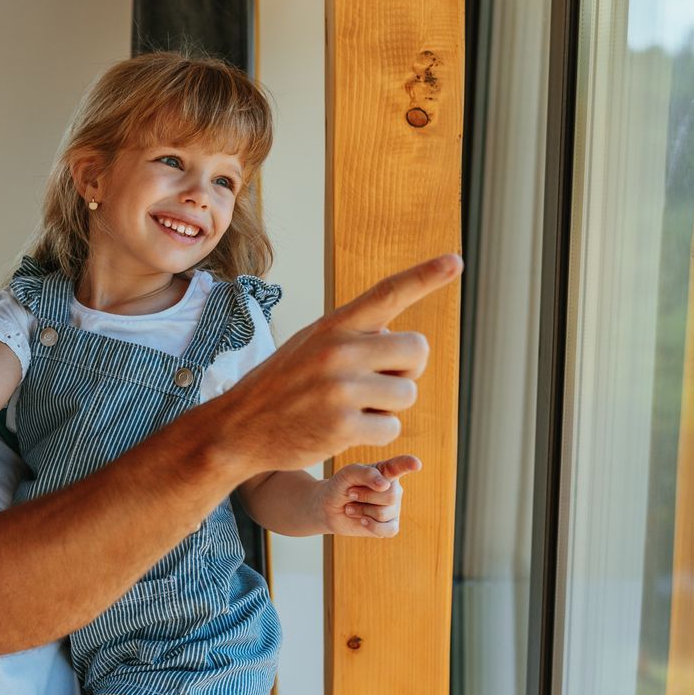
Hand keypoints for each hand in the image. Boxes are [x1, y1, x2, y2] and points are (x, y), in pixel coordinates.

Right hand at [205, 254, 460, 477]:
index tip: (455, 261)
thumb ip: (355, 338)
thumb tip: (409, 348)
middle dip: (406, 370)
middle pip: (416, 351)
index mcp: (333, 325)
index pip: (387, 293)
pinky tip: (343, 429)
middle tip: (376, 382)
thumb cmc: (281, 385)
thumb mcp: (310, 344)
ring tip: (349, 407)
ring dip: (389, 407)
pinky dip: (376, 432)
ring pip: (407, 394)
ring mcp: (341, 389)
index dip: (425, 276)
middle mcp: (339, 350)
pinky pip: (392, 428)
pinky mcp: (343, 426)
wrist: (238, 427)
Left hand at [319, 454, 417, 536]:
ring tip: (352, 506)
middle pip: (390, 495)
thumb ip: (365, 473)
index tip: (416, 464)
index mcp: (386, 471)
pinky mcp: (390, 526)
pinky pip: (389, 530)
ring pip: (384, 513)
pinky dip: (372, 526)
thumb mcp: (346, 474)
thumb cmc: (340, 486)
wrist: (328, 508)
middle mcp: (394, 489)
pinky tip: (362, 520)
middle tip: (350, 494)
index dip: (408, 464)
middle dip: (364, 496)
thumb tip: (385, 485)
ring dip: (361, 510)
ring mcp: (394, 508)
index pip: (400, 466)